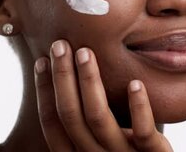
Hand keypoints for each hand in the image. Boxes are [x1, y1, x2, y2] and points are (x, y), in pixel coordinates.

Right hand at [34, 40, 172, 150]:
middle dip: (63, 77)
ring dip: (90, 82)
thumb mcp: (100, 140)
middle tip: (60, 45)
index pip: (53, 123)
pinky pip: (143, 133)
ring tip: (86, 52)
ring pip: (99, 118)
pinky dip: (139, 108)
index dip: (44, 91)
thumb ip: (88, 118)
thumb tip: (70, 75)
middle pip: (71, 116)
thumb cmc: (127, 151)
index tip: (42, 59)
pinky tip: (135, 83)